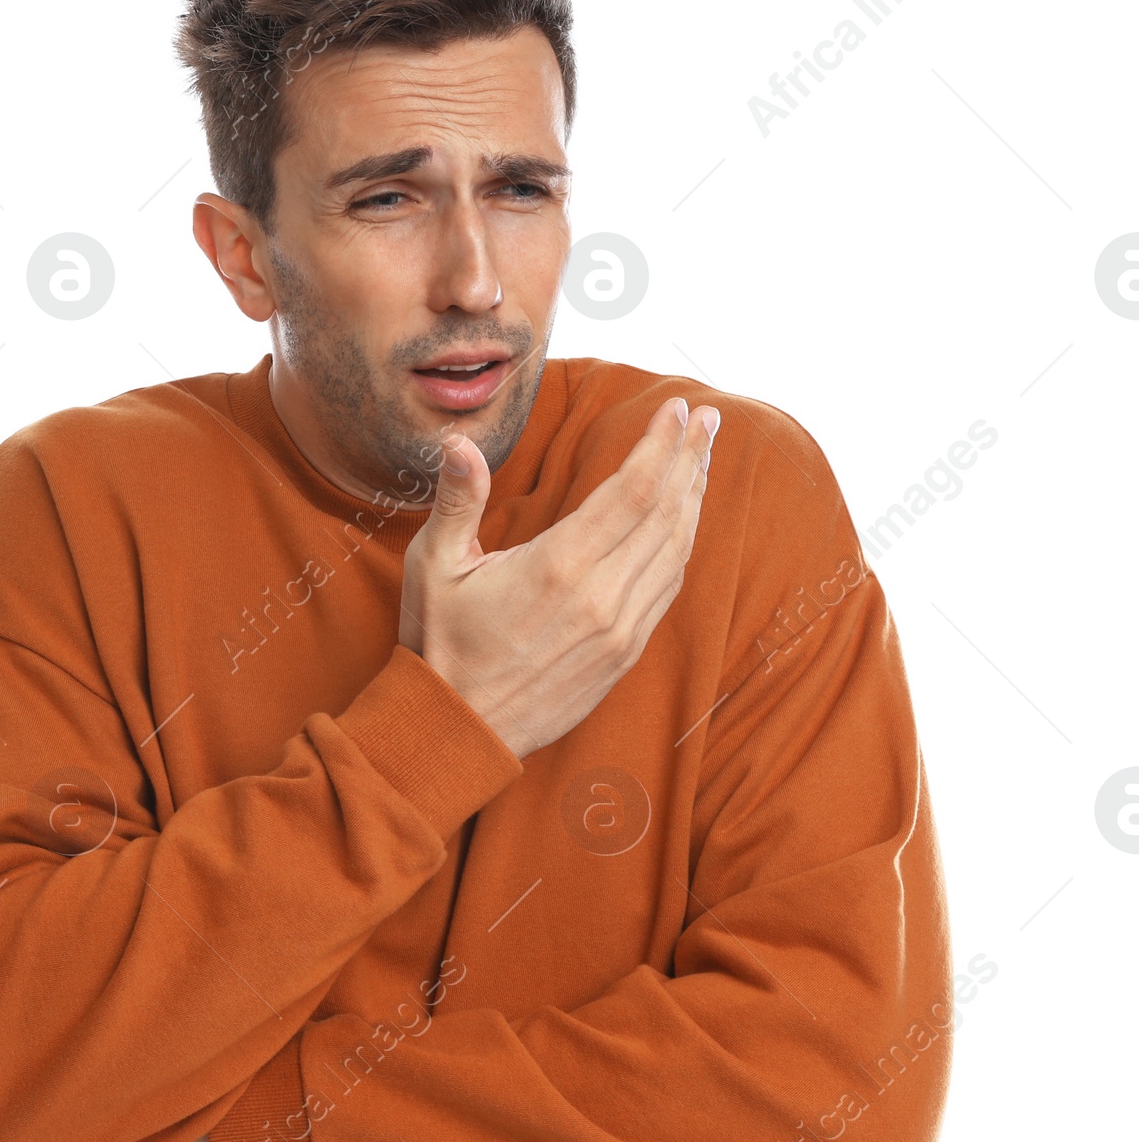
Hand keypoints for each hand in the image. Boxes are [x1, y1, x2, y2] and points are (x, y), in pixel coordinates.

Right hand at [399, 396, 719, 761]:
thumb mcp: (433, 566)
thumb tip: (459, 442)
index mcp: (559, 567)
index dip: (661, 444)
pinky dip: (681, 547)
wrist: (460, 731)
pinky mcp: (624, 655)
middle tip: (708, 420)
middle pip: (667, 514)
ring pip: (676, 551)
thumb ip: (458, 500)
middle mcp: (601, 598)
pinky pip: (667, 589)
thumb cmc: (440, 644)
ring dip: (693, 500)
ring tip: (701, 460)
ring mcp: (620, 630)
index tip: (678, 410)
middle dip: (691, 460)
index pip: (633, 490)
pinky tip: (680, 523)